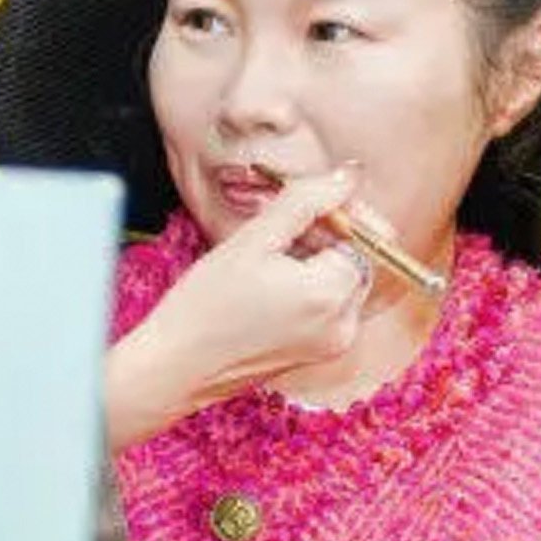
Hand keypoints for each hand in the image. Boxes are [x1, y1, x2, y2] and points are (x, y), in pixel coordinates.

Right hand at [107, 168, 374, 438]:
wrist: (175, 366)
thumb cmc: (205, 304)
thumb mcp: (253, 239)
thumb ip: (307, 200)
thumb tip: (350, 174)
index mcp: (331, 295)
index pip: (365, 236)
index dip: (337, 213)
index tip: (303, 203)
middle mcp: (344, 325)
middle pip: (359, 259)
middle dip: (327, 235)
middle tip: (279, 226)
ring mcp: (333, 344)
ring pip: (344, 281)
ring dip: (318, 259)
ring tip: (268, 256)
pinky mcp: (318, 353)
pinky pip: (331, 306)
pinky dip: (311, 286)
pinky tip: (270, 282)